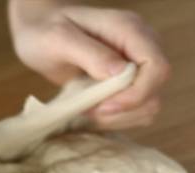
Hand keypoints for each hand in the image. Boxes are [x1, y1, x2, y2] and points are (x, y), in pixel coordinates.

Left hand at [8, 0, 170, 128]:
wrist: (38, 32)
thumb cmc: (44, 30)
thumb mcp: (59, 39)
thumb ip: (90, 53)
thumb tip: (120, 72)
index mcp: (129, 30)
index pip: (156, 67)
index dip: (136, 94)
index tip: (103, 105)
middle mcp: (140, 47)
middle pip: (154, 91)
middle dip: (123, 110)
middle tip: (88, 110)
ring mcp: (136, 66)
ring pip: (147, 106)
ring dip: (118, 118)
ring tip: (87, 111)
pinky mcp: (127, 84)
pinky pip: (135, 111)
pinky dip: (115, 119)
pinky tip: (92, 112)